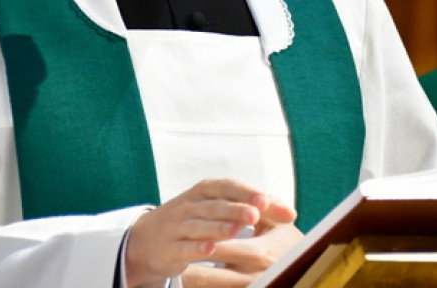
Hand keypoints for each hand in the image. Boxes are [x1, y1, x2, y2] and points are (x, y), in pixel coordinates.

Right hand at [124, 178, 296, 287]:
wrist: (147, 239)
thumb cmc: (193, 219)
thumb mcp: (218, 207)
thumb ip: (251, 206)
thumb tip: (289, 212)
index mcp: (206, 191)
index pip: (228, 186)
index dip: (247, 192)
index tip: (266, 201)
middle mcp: (191, 204)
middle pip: (216, 205)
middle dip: (236, 209)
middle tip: (256, 214)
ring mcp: (178, 225)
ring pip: (200, 224)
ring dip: (218, 227)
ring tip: (237, 230)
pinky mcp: (170, 247)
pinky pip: (184, 246)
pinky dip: (196, 247)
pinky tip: (210, 249)